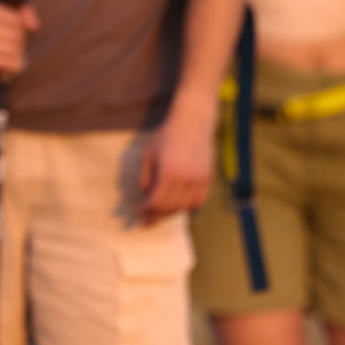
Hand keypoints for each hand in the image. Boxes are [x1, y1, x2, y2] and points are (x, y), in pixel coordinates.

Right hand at [0, 0, 38, 76]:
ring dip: (17, 56)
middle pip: (16, 35)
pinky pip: (9, 63)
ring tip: (8, 57)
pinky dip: (11, 67)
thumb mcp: (9, 14)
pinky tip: (4, 67)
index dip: (19, 30)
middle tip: (10, 48)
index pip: (17, 21)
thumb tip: (33, 27)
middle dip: (18, 44)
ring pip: (13, 50)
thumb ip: (26, 11)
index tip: (8, 33)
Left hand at [137, 102, 213, 222]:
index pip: (156, 202)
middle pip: (169, 208)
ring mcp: (199, 181)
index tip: (137, 212)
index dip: (145, 210)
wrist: (193, 122)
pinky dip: (187, 207)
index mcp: (169, 174)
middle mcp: (186, 181)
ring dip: (171, 213)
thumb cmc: (166, 136)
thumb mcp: (149, 154)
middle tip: (146, 221)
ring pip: (184, 208)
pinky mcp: (208, 179)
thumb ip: (145, 176)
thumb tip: (146, 193)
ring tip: (160, 213)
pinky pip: (198, 202)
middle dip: (156, 216)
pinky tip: (177, 205)